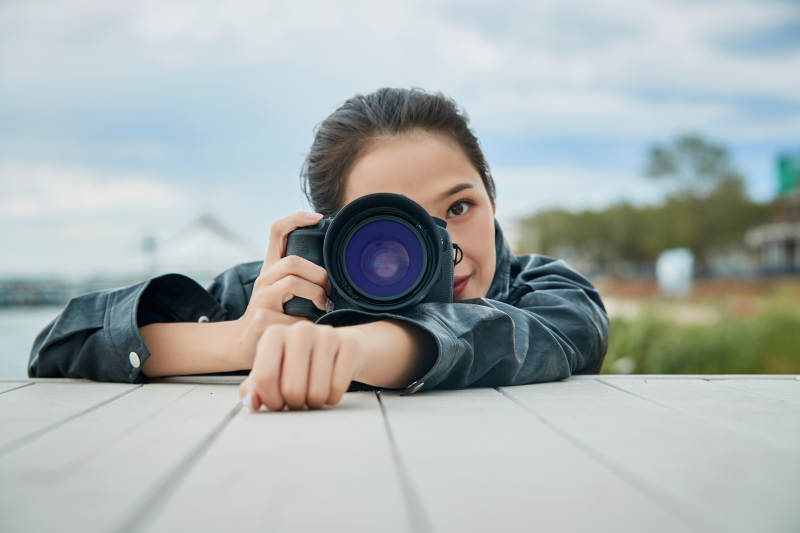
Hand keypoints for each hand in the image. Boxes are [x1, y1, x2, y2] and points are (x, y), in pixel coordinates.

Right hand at [230, 211, 332, 366]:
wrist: (247, 343)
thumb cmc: (276, 314)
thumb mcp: (286, 291)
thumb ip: (304, 277)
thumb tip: (339, 267)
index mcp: (271, 267)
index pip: (277, 231)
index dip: (296, 218)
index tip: (319, 217)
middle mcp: (263, 278)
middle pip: (294, 261)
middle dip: (319, 274)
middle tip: (329, 290)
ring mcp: (261, 298)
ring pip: (294, 282)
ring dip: (316, 293)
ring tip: (323, 305)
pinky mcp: (263, 319)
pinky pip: (295, 315)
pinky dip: (309, 321)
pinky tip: (310, 326)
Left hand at [238, 321, 365, 410]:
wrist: (338, 346)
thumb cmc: (301, 361)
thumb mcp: (274, 370)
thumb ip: (255, 387)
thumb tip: (251, 401)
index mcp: (274, 334)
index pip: (264, 377)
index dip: (270, 400)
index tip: (277, 402)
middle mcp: (300, 330)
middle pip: (292, 389)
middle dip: (295, 403)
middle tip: (298, 398)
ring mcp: (327, 335)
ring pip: (317, 392)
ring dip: (314, 402)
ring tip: (313, 393)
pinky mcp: (350, 346)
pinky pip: (338, 388)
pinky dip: (333, 397)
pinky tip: (329, 388)